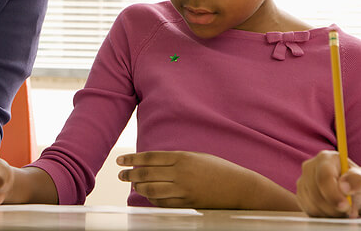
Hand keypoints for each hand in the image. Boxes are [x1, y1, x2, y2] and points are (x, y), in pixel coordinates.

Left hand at [117, 150, 293, 208]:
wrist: (240, 188)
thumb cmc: (218, 169)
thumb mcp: (196, 157)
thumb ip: (175, 160)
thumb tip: (153, 163)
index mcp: (182, 157)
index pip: (149, 158)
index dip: (132, 159)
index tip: (120, 161)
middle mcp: (181, 173)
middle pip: (147, 173)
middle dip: (130, 174)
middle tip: (120, 175)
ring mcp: (184, 189)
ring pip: (152, 189)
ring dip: (139, 187)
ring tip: (132, 185)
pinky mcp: (188, 203)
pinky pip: (164, 202)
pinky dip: (153, 199)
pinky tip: (148, 195)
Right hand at [297, 150, 360, 217]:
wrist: (350, 190)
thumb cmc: (356, 183)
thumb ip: (357, 180)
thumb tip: (345, 187)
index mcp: (325, 158)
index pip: (324, 177)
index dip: (333, 194)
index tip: (345, 206)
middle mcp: (309, 167)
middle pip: (316, 193)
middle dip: (334, 207)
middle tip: (350, 210)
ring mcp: (302, 181)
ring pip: (312, 204)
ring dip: (331, 212)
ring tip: (343, 210)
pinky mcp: (300, 195)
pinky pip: (309, 210)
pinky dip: (323, 215)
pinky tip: (333, 210)